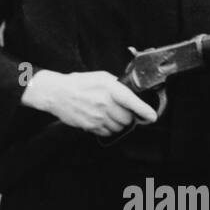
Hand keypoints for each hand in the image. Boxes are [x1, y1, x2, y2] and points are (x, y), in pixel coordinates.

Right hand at [22, 69, 156, 136]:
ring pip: (119, 127)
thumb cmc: (79, 83)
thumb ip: (117, 85)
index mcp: (110, 88)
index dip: (145, 111)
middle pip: (127, 118)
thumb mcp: (100, 77)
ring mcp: (98, 116)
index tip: (152, 116)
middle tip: (120, 110)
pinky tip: (101, 119)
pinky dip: (108, 128)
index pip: (132, 102)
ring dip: (118, 123)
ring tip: (109, 114)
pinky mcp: (90, 126)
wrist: (57, 93)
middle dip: (128, 116)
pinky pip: (107, 132)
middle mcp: (105, 103)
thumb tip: (131, 95)